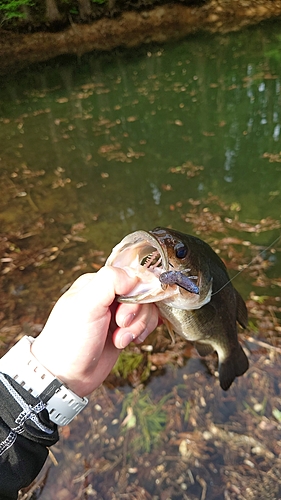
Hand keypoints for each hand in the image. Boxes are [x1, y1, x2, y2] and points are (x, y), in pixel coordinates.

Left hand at [31, 267, 157, 396]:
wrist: (66, 376)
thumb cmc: (69, 340)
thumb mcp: (85, 304)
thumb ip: (109, 281)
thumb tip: (135, 275)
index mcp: (97, 283)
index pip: (131, 274)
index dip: (136, 292)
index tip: (123, 312)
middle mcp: (109, 295)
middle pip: (142, 293)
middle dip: (136, 313)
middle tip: (119, 326)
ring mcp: (118, 313)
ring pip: (147, 308)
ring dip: (138, 326)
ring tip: (120, 340)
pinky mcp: (126, 329)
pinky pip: (148, 322)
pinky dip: (143, 332)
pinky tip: (130, 341)